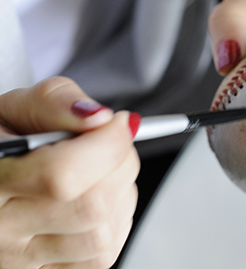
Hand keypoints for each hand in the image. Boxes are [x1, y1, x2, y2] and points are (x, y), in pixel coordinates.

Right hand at [0, 77, 140, 267]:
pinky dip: (116, 223)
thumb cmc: (5, 138)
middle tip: (113, 143)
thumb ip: (58, 103)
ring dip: (122, 196)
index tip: (119, 124)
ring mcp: (21, 258)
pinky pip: (102, 257)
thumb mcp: (17, 106)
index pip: (61, 174)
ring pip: (102, 236)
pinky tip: (98, 200)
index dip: (107, 146)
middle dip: (121, 165)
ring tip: (103, 172)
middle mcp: (0, 228)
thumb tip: (100, 119)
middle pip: (92, 207)